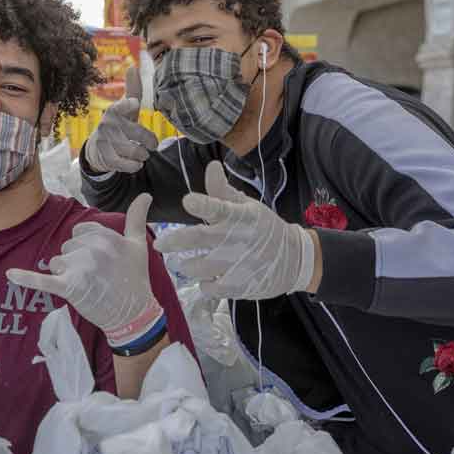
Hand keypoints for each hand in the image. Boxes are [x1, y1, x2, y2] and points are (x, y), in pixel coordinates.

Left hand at [7, 193, 161, 345]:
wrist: (134, 313)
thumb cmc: (135, 278)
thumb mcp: (138, 245)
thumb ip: (137, 218)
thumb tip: (145, 194)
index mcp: (105, 236)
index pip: (79, 232)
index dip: (86, 247)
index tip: (101, 261)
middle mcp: (92, 248)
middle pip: (67, 248)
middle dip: (76, 261)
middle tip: (97, 277)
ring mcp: (80, 268)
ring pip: (57, 263)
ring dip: (66, 274)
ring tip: (88, 287)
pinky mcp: (69, 287)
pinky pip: (43, 280)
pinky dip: (26, 278)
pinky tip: (10, 275)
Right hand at [82, 70, 158, 173]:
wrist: (97, 148)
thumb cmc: (118, 125)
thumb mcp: (126, 108)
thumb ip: (133, 90)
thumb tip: (133, 66)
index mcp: (115, 110)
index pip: (123, 104)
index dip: (129, 104)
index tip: (133, 104)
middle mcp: (108, 124)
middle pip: (137, 133)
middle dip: (150, 141)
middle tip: (152, 145)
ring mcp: (105, 141)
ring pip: (133, 150)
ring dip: (142, 154)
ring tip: (143, 154)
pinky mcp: (105, 157)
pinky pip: (125, 164)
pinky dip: (134, 165)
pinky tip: (137, 163)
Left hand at [154, 161, 314, 299]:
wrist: (294, 258)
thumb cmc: (264, 228)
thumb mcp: (247, 206)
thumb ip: (223, 190)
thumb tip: (211, 165)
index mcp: (238, 217)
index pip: (218, 208)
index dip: (202, 205)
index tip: (188, 201)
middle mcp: (235, 240)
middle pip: (199, 239)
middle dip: (175, 241)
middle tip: (159, 244)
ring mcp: (237, 265)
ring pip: (198, 267)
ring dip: (185, 266)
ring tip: (180, 263)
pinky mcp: (238, 286)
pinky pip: (210, 288)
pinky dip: (203, 285)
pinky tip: (204, 279)